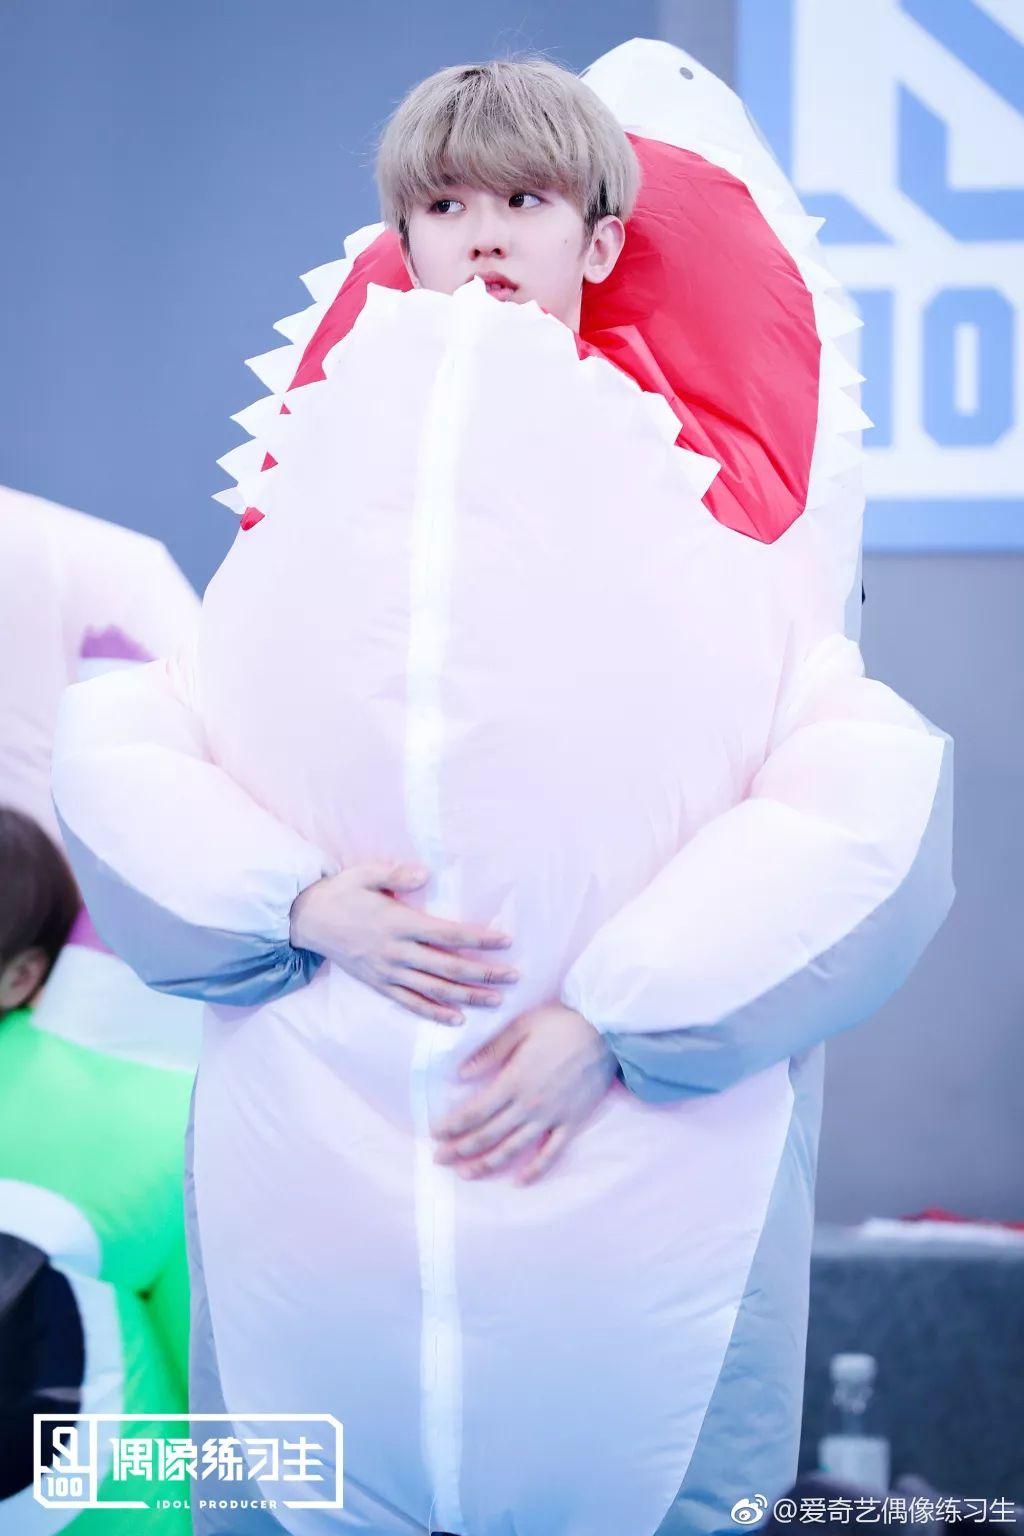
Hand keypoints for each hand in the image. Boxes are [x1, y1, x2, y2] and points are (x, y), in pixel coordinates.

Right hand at [288, 862, 518, 1023]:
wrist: (307, 920)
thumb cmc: (341, 893)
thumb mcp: (364, 874)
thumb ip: (395, 874)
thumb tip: (425, 874)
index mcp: (399, 923)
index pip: (449, 934)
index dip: (479, 939)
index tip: (506, 941)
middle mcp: (397, 952)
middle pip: (450, 967)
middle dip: (485, 973)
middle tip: (514, 977)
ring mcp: (388, 972)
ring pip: (435, 990)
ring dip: (468, 997)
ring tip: (497, 1000)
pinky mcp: (379, 985)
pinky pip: (411, 1003)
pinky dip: (435, 1013)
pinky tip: (457, 1020)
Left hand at [431, 1002, 617, 1184]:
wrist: (606, 1030)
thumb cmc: (561, 1022)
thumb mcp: (521, 1026)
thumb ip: (490, 1051)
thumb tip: (460, 1073)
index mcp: (513, 1080)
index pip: (474, 1111)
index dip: (452, 1125)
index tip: (434, 1133)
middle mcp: (529, 1104)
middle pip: (487, 1134)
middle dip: (460, 1148)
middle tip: (439, 1158)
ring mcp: (551, 1116)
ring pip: (513, 1148)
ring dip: (486, 1163)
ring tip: (465, 1174)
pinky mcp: (571, 1122)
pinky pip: (551, 1153)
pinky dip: (534, 1170)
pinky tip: (518, 1181)